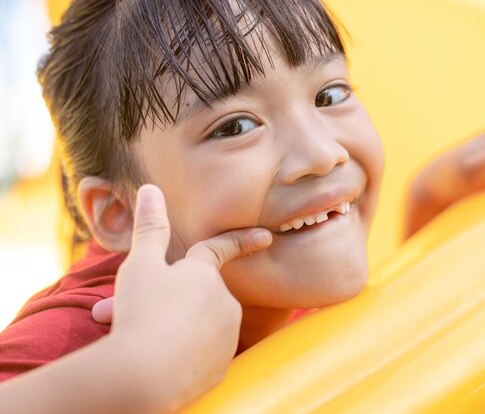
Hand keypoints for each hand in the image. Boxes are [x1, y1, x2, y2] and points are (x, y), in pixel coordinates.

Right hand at [106, 184, 271, 406]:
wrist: (146, 375)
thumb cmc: (142, 313)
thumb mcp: (139, 266)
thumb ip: (149, 228)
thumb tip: (150, 189)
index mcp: (204, 274)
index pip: (221, 249)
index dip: (241, 241)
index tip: (266, 236)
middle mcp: (223, 301)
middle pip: (201, 294)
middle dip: (174, 301)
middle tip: (138, 312)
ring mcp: (226, 334)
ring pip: (201, 324)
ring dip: (177, 328)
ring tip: (147, 338)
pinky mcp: (222, 366)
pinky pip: (205, 353)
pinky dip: (188, 354)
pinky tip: (165, 361)